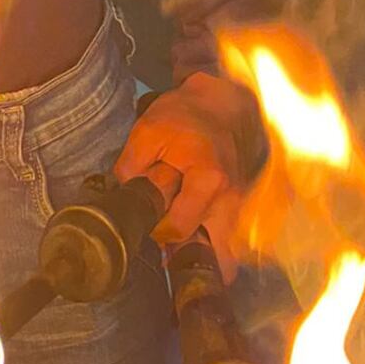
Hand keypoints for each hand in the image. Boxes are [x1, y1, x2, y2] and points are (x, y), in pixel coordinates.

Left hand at [113, 74, 257, 277]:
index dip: (157, 231)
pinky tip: (193, 235)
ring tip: (179, 247)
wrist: (220, 102)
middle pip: (218, 258)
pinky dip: (212, 245)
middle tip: (168, 253)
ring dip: (204, 256)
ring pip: (228, 254)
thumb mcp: (147, 131)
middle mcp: (231, 199)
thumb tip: (123, 198)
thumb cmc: (184, 114)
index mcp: (208, 179)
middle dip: (191, 261)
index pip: (180, 229)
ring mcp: (240, 206)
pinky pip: (229, 240)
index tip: (148, 220)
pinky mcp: (241, 207)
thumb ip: (130, 166)